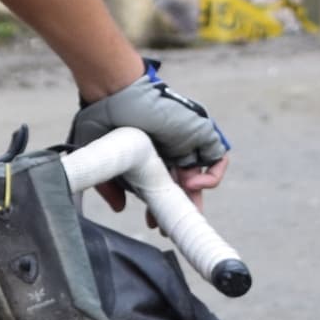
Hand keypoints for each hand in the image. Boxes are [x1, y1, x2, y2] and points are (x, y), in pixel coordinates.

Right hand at [68, 64, 227, 223]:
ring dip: (193, 199)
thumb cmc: (102, 116)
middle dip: (176, 209)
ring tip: (179, 211)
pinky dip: (211, 176)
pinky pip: (217, 158)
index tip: (152, 224)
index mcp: (147, 155)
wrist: (115, 90)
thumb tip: (118, 209)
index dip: (158, 207)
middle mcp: (168, 150)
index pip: (160, 187)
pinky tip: (191, 184)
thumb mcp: (102, 157)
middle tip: (167, 228)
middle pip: (182, 187)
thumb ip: (109, 186)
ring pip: (200, 178)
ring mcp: (185, 142)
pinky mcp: (200, 133)